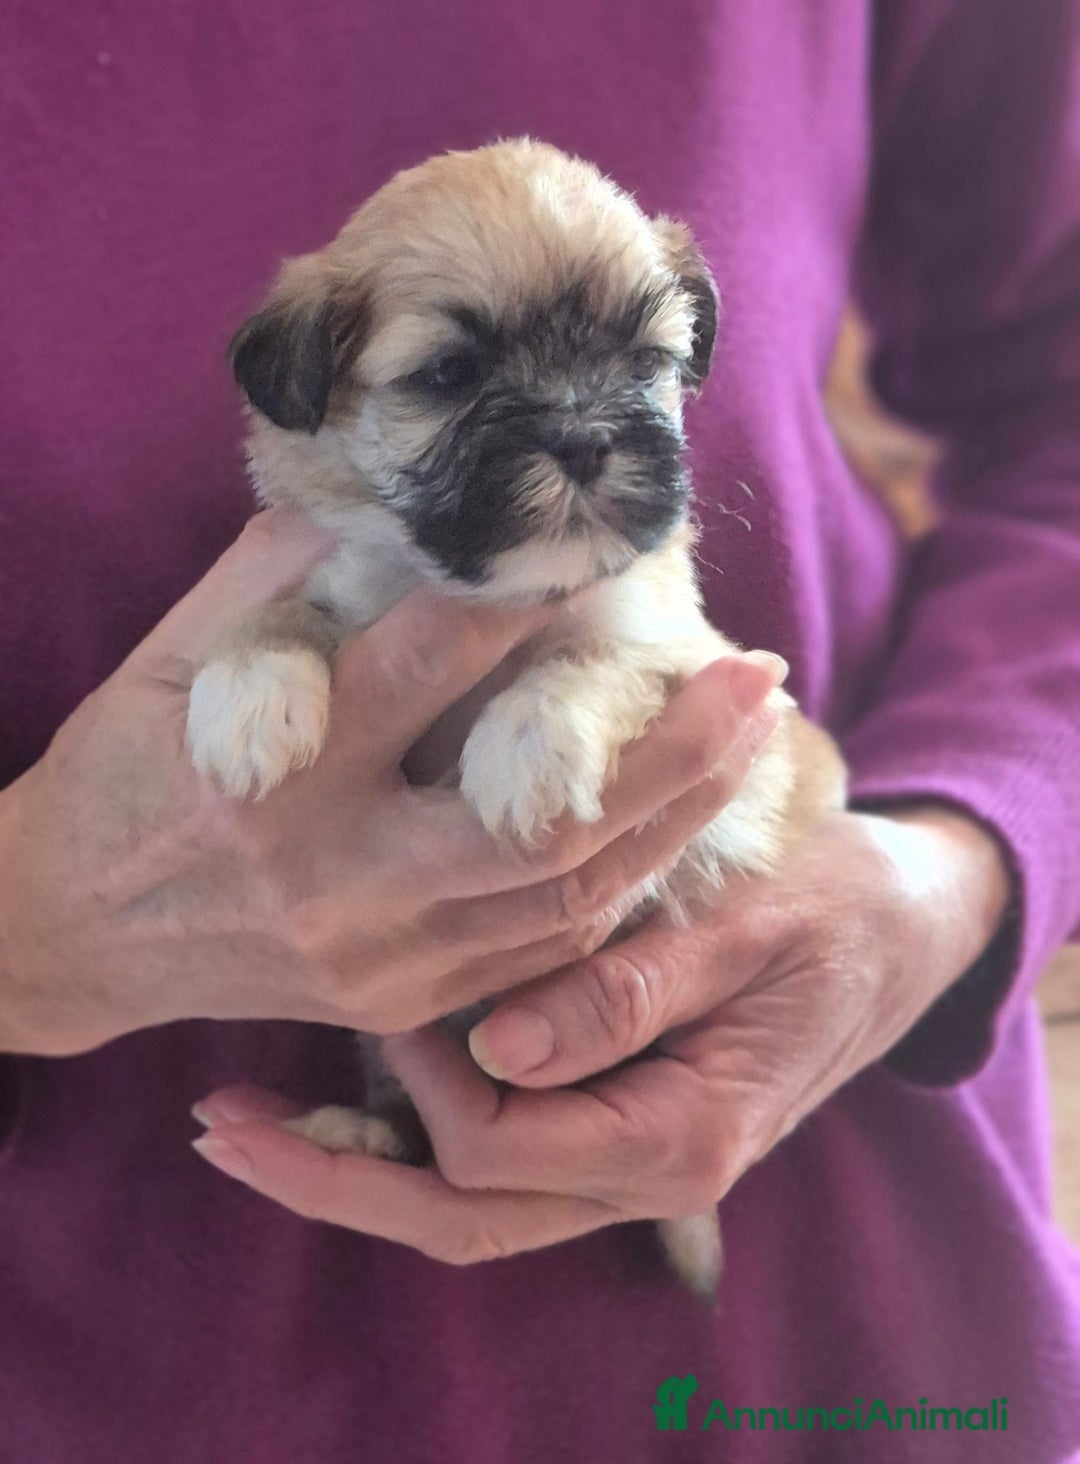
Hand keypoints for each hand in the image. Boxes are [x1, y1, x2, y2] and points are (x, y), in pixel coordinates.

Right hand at [0, 512, 780, 1056]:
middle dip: (670, 747)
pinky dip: (624, 882)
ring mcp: (378, 955)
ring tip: (754, 738)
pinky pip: (543, 952)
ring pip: (569, 896)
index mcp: (276, 773)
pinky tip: (681, 819)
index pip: (428, 669)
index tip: (603, 539)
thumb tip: (404, 495)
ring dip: (676, 814)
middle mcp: (336, 876)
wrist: (70, 932)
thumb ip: (292, 574)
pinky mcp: (400, 1000)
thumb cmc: (127, 767)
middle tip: (758, 672)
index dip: (529, 598)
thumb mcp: (186, 655)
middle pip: (544, 818)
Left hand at [188, 805, 1009, 1263]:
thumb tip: (501, 1046)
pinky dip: (401, 1139)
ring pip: (460, 1206)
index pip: (502, 1144)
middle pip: (455, 1214)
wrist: (894, 927)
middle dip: (330, 1174)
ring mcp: (616, 1160)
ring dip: (348, 1166)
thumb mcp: (749, 928)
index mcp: (678, 1136)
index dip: (422, 1077)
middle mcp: (639, 1174)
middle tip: (215, 1120)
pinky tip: (331, 1095)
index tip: (381, 982)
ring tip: (237, 1119)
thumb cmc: (829, 908)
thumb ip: (634, 988)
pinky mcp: (600, 1123)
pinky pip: (486, 1163)